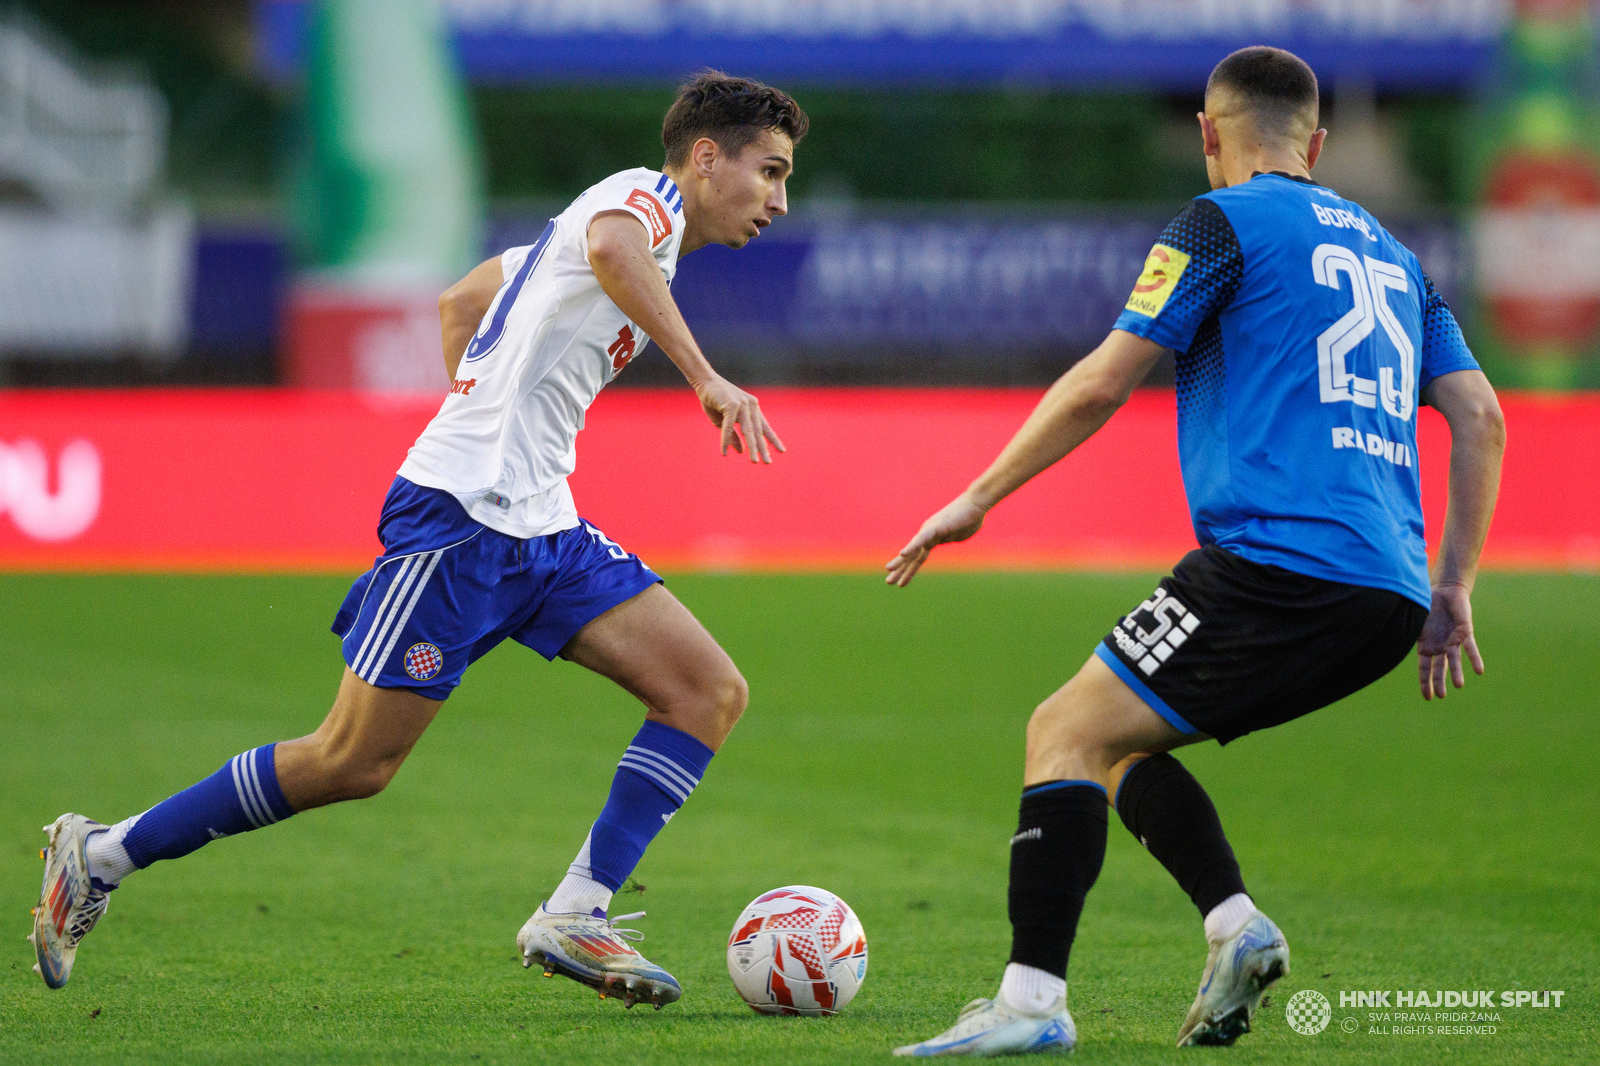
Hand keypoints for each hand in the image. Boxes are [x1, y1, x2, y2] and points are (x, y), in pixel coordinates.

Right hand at [695, 376, 784, 462]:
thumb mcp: (724, 422)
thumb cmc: (714, 401)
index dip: (772, 439)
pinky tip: (724, 451)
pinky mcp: (732, 405)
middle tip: (767, 462)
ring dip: (751, 447)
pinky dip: (726, 439)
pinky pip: (729, 427)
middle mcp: (751, 406)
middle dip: (763, 448)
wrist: (704, 381)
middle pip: (758, 431)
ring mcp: (743, 404)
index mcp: (753, 408)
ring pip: (748, 430)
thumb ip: (733, 435)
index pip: (764, 427)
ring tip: (754, 461)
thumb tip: (741, 451)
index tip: (781, 451)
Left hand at [885, 494, 988, 586]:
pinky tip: (902, 554)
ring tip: (889, 570)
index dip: (909, 570)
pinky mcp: (936, 527)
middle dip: (900, 569)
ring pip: (913, 549)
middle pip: (911, 556)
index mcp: (933, 538)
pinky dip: (912, 546)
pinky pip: (922, 539)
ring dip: (901, 561)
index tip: (900, 582)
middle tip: (888, 582)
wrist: (977, 504)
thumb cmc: (970, 518)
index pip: (918, 557)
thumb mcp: (959, 536)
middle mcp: (928, 534)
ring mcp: (930, 530)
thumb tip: (945, 540)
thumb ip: (950, 539)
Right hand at [1417, 581, 1483, 699]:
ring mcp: (1453, 640)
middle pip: (1439, 667)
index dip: (1425, 682)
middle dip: (1439, 681)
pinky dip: (1474, 658)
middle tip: (1440, 695)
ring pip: (1454, 659)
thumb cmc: (1426, 604)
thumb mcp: (1413, 619)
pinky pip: (1470, 647)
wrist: (1445, 591)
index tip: (1428, 697)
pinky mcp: (1465, 631)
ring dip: (1456, 672)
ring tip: (1458, 685)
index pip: (1425, 668)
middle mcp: (1440, 646)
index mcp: (1426, 646)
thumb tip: (1385, 633)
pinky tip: (1479, 670)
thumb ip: (1406, 628)